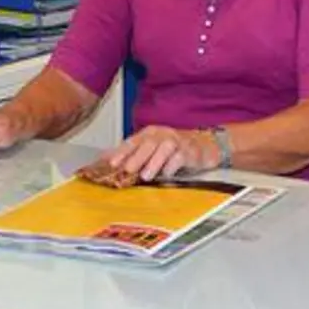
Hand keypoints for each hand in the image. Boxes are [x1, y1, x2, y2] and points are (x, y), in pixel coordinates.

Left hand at [102, 126, 219, 181]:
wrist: (204, 145)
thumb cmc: (174, 148)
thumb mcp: (151, 148)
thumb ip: (130, 153)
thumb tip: (104, 159)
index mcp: (150, 133)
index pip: (133, 141)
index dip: (122, 152)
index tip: (112, 163)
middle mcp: (163, 135)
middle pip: (148, 143)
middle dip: (136, 157)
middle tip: (127, 170)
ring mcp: (178, 141)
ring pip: (164, 148)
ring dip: (154, 162)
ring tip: (145, 176)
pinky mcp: (191, 151)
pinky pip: (181, 157)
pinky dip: (172, 165)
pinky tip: (166, 174)